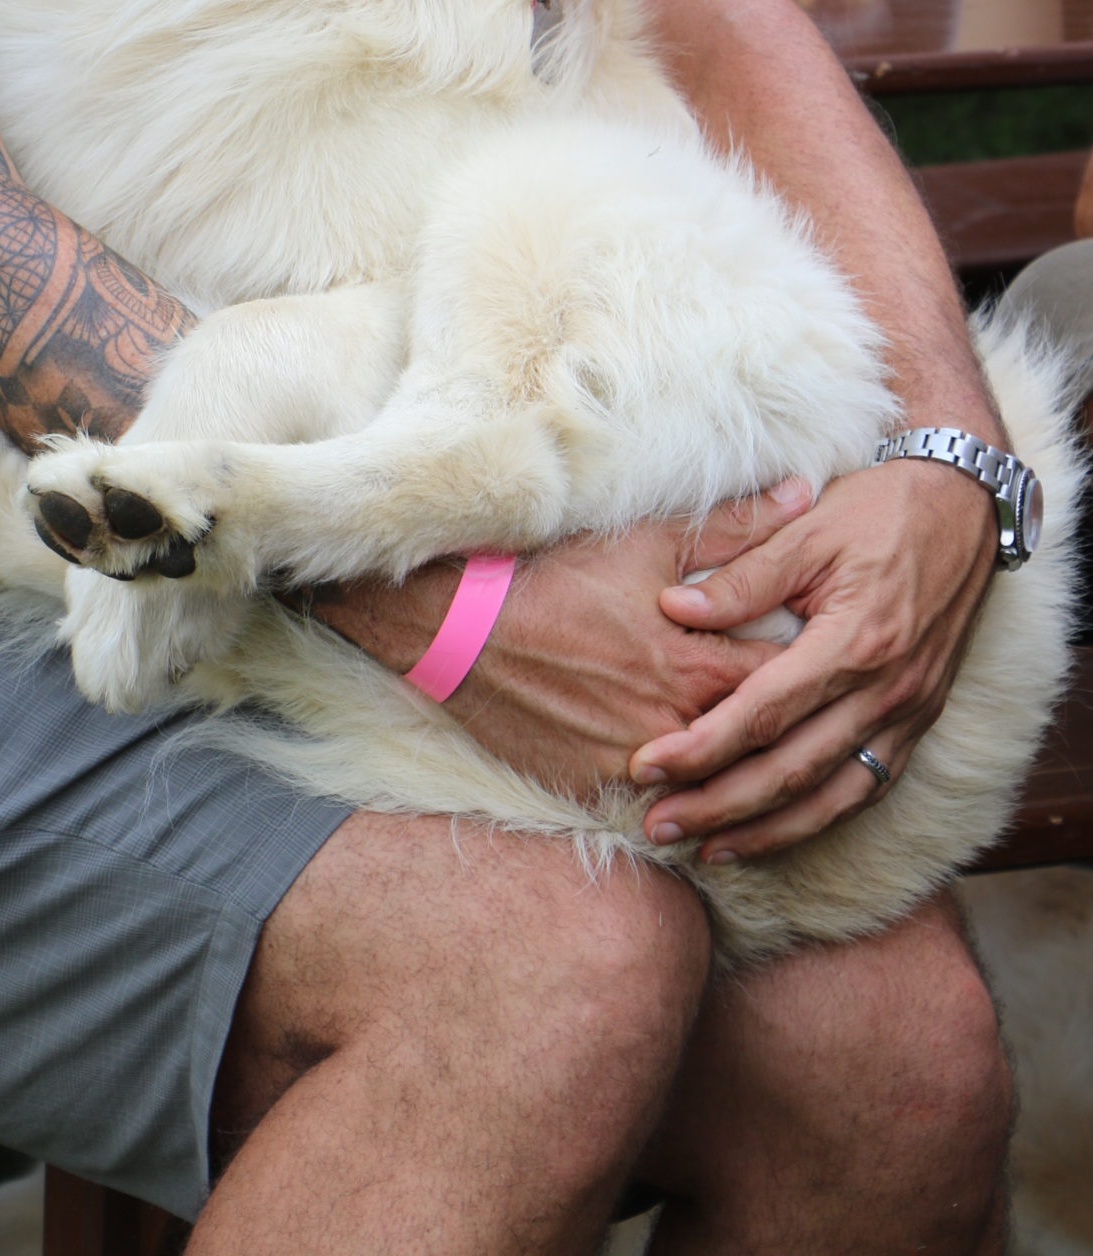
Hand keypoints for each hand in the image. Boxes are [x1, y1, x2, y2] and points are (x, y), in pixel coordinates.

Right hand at [316, 483, 810, 805]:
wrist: (458, 625)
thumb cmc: (555, 574)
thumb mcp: (650, 540)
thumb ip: (739, 525)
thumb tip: (807, 495)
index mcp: (694, 666)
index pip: (782, 688)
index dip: (814, 681)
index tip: (840, 672)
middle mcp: (671, 725)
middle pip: (749, 747)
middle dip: (781, 739)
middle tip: (819, 729)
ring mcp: (628, 763)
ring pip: (703, 785)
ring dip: (730, 777)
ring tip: (762, 771)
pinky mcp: (588, 785)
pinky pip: (646, 803)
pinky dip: (671, 797)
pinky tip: (690, 795)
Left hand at [632, 460, 993, 861]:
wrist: (965, 509)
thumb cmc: (881, 510)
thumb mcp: (807, 526)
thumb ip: (742, 575)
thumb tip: (674, 608)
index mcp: (854, 642)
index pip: (764, 713)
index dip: (702, 747)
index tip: (647, 766)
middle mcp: (886, 691)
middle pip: (792, 770)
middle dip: (720, 805)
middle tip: (659, 825)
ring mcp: (908, 713)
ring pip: (833, 797)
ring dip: (768, 831)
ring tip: (709, 849)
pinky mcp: (918, 720)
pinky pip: (867, 787)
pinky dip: (820, 817)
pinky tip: (778, 830)